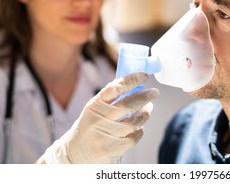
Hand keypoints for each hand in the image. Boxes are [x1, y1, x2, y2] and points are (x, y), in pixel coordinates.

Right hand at [41, 72, 158, 162]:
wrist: (75, 153)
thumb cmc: (89, 126)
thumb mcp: (94, 109)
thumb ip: (111, 99)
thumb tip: (135, 85)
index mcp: (95, 105)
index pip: (115, 88)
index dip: (132, 80)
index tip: (144, 75)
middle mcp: (99, 119)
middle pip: (128, 105)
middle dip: (145, 97)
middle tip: (154, 92)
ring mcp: (105, 135)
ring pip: (134, 122)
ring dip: (145, 114)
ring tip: (147, 109)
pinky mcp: (112, 149)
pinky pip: (134, 137)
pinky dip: (139, 131)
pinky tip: (137, 128)